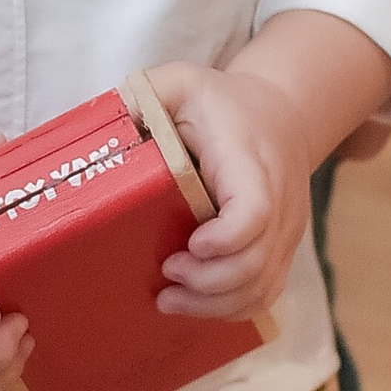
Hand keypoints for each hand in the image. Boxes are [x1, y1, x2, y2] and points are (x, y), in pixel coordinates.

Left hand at [145, 56, 315, 322]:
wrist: (283, 113)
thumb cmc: (223, 103)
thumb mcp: (182, 82)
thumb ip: (145, 95)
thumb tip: (104, 122)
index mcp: (250, 160)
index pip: (255, 210)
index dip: (225, 240)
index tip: (189, 246)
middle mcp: (280, 200)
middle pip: (257, 261)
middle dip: (208, 283)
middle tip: (166, 275)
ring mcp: (286, 230)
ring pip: (264, 286)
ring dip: (215, 304)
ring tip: (170, 299)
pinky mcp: (283, 248)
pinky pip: (267, 292)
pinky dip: (232, 308)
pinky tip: (196, 304)